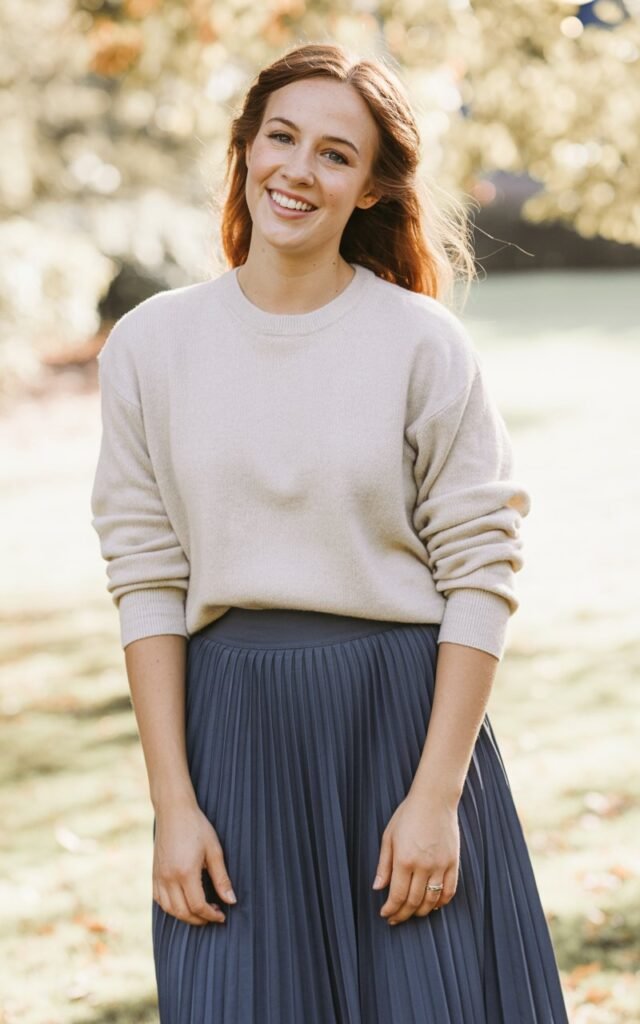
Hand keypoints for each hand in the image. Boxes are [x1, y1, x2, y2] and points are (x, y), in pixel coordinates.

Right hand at [153, 802, 236, 925]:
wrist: (174, 811)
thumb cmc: (197, 827)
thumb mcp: (214, 850)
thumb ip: (222, 878)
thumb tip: (232, 901)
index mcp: (185, 872)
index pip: (198, 905)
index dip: (211, 915)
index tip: (222, 915)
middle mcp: (169, 878)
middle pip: (182, 912)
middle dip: (199, 919)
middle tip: (213, 915)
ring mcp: (159, 876)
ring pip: (169, 909)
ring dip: (185, 916)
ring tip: (200, 911)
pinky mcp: (154, 873)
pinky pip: (159, 899)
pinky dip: (171, 907)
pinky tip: (183, 902)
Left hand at [372, 791, 459, 925]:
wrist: (434, 799)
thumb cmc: (408, 815)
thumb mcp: (389, 836)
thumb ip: (383, 865)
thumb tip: (377, 888)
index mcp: (404, 859)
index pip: (397, 896)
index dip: (391, 910)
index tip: (385, 914)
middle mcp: (423, 866)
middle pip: (413, 902)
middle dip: (403, 914)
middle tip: (395, 918)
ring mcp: (440, 865)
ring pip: (431, 900)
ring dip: (420, 912)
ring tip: (412, 913)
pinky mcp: (453, 863)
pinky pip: (449, 891)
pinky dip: (441, 902)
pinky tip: (432, 905)